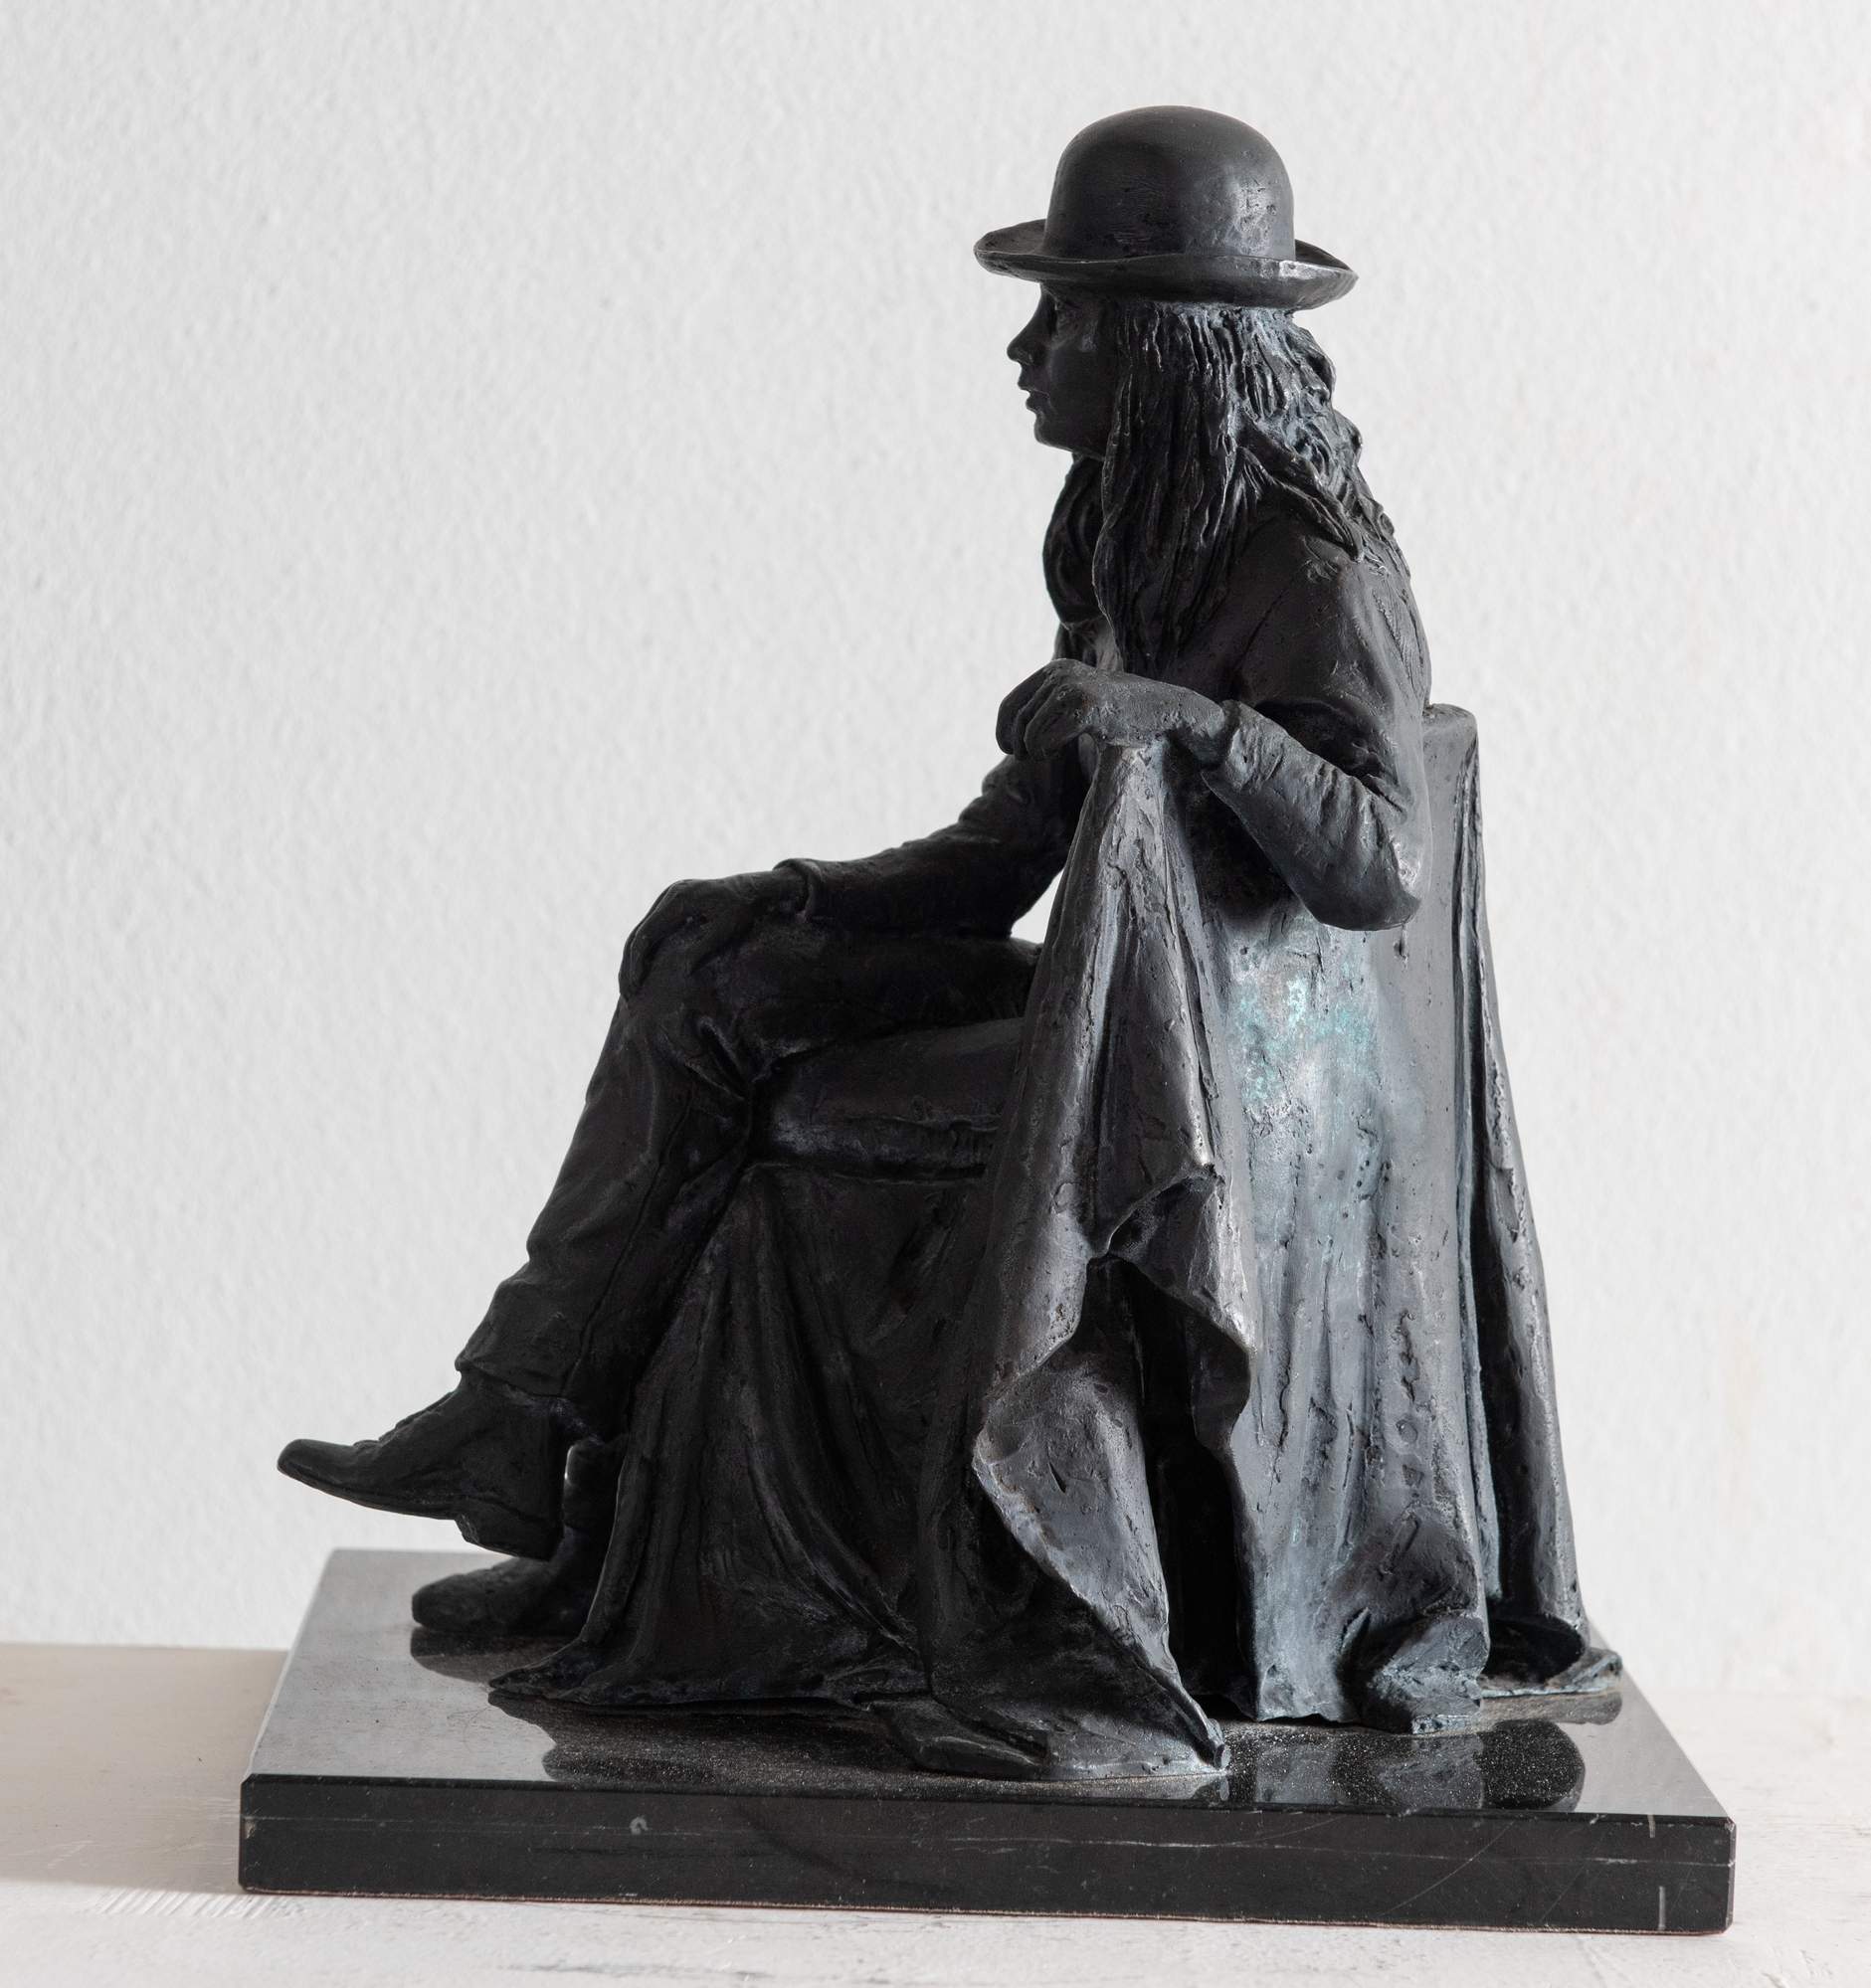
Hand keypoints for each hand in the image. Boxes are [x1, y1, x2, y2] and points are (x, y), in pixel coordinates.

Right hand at [621, 869, 805, 995]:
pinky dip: (644, 951)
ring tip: (630, 988)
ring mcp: (667, 898)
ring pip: (640, 931)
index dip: (637, 962)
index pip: (646, 934)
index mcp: (678, 900)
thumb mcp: (725, 932)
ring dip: (632, 959)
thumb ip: (702, 949)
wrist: (751, 889)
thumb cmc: (742, 911)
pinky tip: (643, 972)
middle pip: (637, 933)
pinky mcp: (671, 904)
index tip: (636, 986)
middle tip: (627, 994)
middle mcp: (668, 895)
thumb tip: (681, 972)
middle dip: (629, 964)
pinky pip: (651, 929)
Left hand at [996, 660, 1228, 763]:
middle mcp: (1061, 674)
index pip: (1010, 703)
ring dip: (1032, 752)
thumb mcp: (1080, 701)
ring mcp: (1073, 689)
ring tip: (1046, 755)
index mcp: (1056, 670)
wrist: (1162, 709)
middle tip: (1030, 759)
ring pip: (1028, 733)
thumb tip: (1011, 737)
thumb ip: (1050, 707)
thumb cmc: (1120, 712)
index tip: (1009, 750)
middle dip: (1018, 746)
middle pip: (1017, 720)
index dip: (1003, 731)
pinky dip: (1045, 752)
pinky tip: (1056, 752)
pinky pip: (1045, 739)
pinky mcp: (1086, 709)